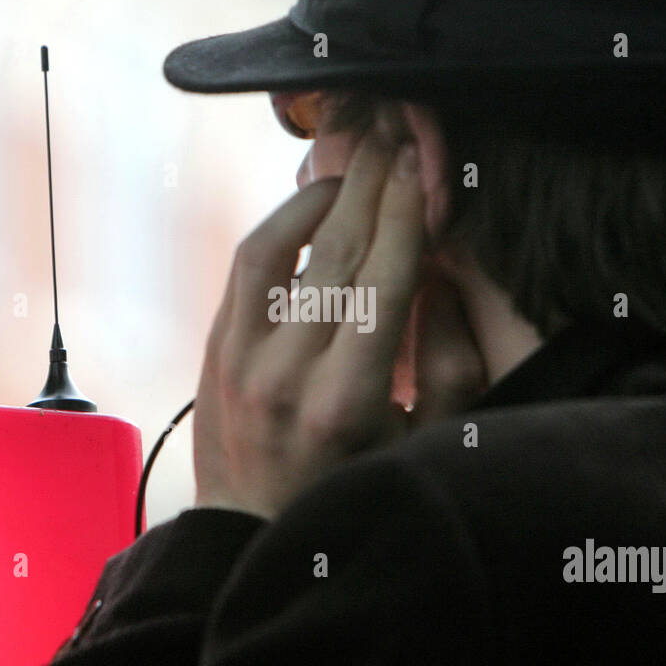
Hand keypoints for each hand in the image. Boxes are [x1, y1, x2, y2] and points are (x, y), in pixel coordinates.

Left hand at [194, 113, 475, 521]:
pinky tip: (314, 206)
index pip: (385, 280)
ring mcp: (240, 358)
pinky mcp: (216, 349)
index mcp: (347, 401)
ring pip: (282, 246)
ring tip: (360, 163)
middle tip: (396, 131)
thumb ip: (450, 363)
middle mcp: (287, 372)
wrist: (254, 534)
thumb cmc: (356, 491)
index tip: (424, 163)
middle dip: (374, 184)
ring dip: (324, 195)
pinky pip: (247, 265)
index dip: (408, 213)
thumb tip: (443, 275)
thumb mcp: (426, 444)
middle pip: (339, 251)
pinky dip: (282, 225)